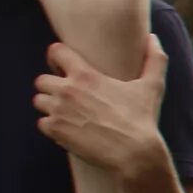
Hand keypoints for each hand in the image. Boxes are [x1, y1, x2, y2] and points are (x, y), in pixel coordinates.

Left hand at [33, 36, 167, 180]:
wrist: (134, 154)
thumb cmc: (142, 119)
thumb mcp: (152, 86)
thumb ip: (154, 59)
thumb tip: (153, 38)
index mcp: (86, 75)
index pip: (55, 52)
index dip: (57, 57)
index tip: (63, 66)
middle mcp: (67, 90)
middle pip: (41, 79)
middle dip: (52, 86)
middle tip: (67, 96)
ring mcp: (58, 111)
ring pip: (39, 101)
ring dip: (50, 106)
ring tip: (66, 114)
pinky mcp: (56, 131)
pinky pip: (41, 123)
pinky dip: (52, 127)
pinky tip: (68, 129)